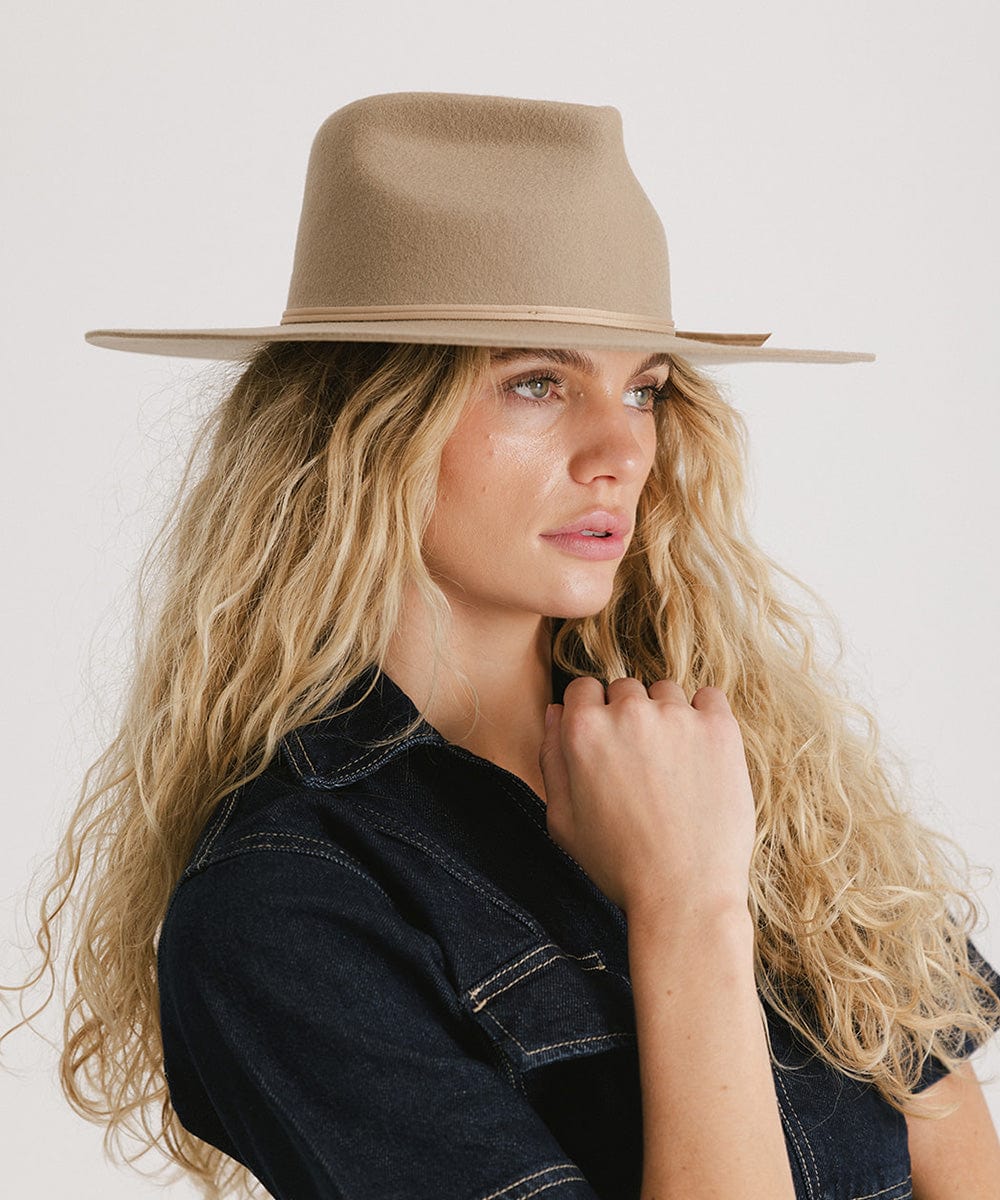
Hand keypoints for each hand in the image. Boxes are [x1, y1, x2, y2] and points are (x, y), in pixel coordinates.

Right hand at [538, 676, 755, 917]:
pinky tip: (700, 751)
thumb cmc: (619, 864)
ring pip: (666, 692)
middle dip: (627, 716)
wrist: (685, 894)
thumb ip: (551, 757)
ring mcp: (678, 717)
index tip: (606, 743)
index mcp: (584, 730)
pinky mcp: (719, 729)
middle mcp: (629, 713)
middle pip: (624, 689)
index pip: (582, 689)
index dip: (591, 714)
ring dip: (665, 715)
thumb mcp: (562, 820)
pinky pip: (709, 697)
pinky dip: (704, 715)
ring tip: (672, 764)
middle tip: (640, 763)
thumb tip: (556, 711)